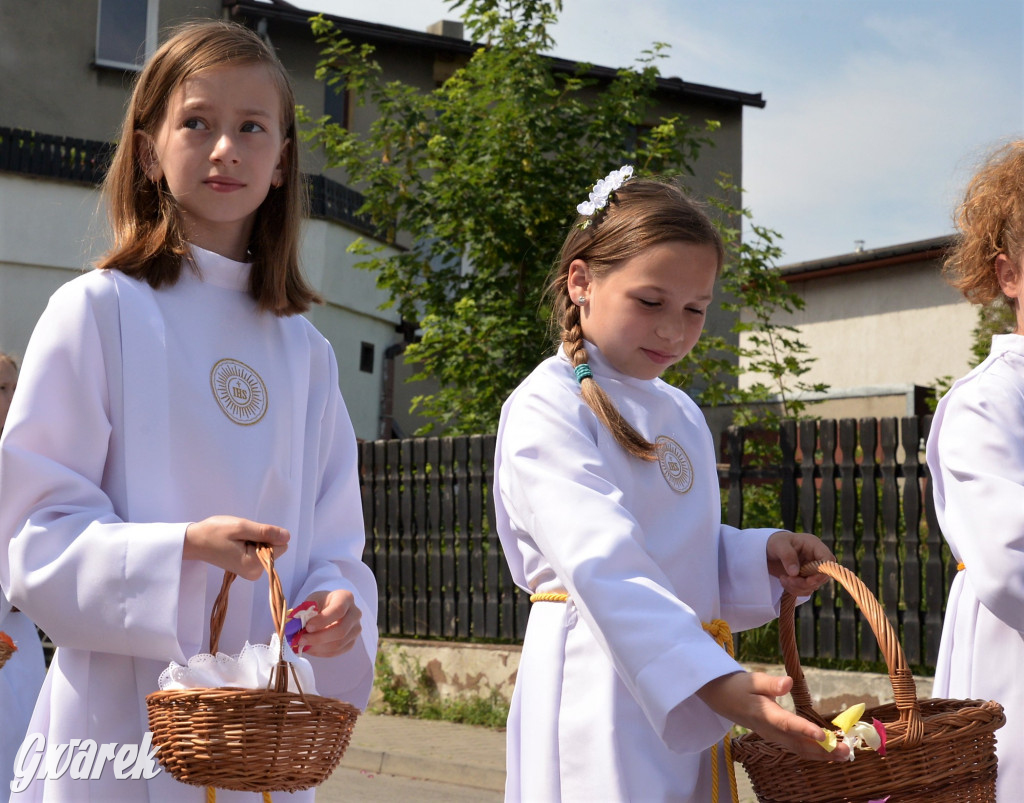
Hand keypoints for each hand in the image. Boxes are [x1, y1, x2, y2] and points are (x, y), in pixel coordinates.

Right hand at [183, 515, 289, 579]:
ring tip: (237, 540)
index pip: (281, 546)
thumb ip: (265, 532)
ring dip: (255, 541)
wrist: (195, 541)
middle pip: (275, 548)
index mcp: (255, 565)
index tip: (248, 535)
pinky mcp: (247, 568)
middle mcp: (256, 573)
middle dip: (260, 539)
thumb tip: (287, 536)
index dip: (267, 536)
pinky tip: (237, 544)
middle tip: (240, 537)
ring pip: (268, 550)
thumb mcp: (241, 526)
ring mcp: (251, 572)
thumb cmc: (214, 532)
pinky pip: (260, 552)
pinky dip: (251, 545)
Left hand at [293, 588, 361, 657]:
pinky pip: (336, 652)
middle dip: (318, 638)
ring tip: (302, 645)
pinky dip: (321, 652)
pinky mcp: (351, 642)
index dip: (322, 621)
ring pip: (338, 644)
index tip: (308, 627)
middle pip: (340, 630)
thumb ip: (306, 611)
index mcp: (346, 598)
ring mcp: (355, 629)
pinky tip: (310, 648)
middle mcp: (355, 613)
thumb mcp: (312, 600)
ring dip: (318, 647)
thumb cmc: (320, 603)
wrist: (329, 608)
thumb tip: (295, 626)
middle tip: (300, 640)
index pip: (338, 610)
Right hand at [697, 671, 849, 761]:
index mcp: (764, 714)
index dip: (805, 730)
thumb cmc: (738, 686)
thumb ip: (770, 683)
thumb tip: (788, 683)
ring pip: (799, 750)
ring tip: (844, 756)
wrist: (721, 699)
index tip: (823, 735)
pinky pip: (797, 749)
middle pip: (798, 744)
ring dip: (822, 754)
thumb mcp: (752, 679)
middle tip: (846, 751)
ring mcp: (773, 736)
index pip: (787, 724)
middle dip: (823, 750)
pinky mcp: (776, 738)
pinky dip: (814, 753)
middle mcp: (770, 730)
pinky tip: (828, 752)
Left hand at [766, 531, 834, 596]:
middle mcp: (816, 558)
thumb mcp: (779, 545)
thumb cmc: (774, 542)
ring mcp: (811, 570)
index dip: (823, 572)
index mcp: (814, 546)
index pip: (829, 560)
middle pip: (822, 577)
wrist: (766, 550)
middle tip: (789, 579)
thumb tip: (795, 573)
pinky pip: (805, 590)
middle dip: (805, 582)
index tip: (809, 579)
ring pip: (813, 586)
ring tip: (783, 579)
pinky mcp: (805, 579)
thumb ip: (787, 556)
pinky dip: (794, 589)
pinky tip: (784, 581)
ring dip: (798, 587)